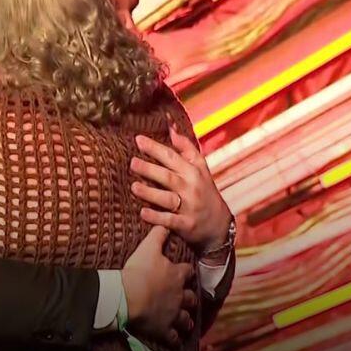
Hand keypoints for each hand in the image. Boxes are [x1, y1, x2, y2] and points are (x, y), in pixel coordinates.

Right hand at [121, 226, 197, 346]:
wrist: (128, 296)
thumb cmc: (138, 271)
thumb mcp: (148, 248)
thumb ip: (158, 235)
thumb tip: (165, 224)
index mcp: (177, 275)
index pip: (188, 272)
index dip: (187, 272)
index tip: (186, 273)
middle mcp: (179, 295)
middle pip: (191, 298)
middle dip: (191, 299)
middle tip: (189, 300)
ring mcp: (173, 314)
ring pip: (185, 319)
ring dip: (186, 321)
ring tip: (187, 322)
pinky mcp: (164, 329)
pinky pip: (173, 337)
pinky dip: (174, 339)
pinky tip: (174, 340)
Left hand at [131, 128, 232, 250]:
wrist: (218, 223)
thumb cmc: (203, 190)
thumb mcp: (199, 167)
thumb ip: (185, 147)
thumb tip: (171, 126)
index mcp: (193, 171)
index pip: (172, 156)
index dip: (155, 148)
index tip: (138, 140)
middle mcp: (191, 187)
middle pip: (168, 176)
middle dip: (150, 169)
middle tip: (132, 162)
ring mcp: (189, 207)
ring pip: (167, 199)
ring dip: (150, 193)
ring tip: (134, 187)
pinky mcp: (186, 224)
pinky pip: (170, 220)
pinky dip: (156, 217)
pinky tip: (142, 213)